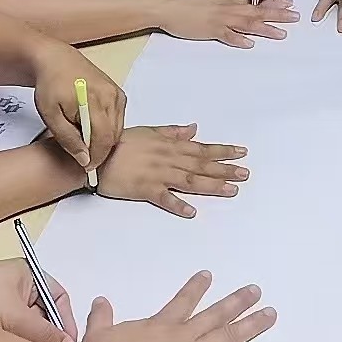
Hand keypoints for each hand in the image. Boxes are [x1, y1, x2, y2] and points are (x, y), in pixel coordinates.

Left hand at [30, 44, 124, 170]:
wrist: (56, 60)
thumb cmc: (50, 86)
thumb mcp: (50, 115)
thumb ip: (68, 139)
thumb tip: (85, 160)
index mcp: (93, 101)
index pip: (104, 139)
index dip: (97, 158)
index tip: (86, 168)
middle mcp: (111, 96)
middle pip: (113, 136)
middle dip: (100, 150)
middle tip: (84, 155)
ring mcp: (117, 94)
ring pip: (118, 129)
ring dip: (104, 140)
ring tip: (85, 140)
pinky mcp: (119, 93)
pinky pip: (119, 119)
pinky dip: (108, 128)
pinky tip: (92, 128)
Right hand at [82, 270, 276, 341]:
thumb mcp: (98, 335)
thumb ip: (103, 318)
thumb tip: (100, 302)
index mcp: (158, 326)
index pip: (182, 302)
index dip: (196, 288)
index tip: (207, 276)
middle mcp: (181, 336)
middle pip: (215, 314)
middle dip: (236, 302)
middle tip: (255, 290)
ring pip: (229, 335)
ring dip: (252, 324)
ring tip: (270, 314)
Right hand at [98, 124, 248, 217]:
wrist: (95, 154)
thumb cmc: (121, 142)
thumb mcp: (149, 132)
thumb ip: (173, 132)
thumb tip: (195, 129)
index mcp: (170, 146)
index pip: (202, 148)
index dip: (223, 151)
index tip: (242, 153)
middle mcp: (169, 160)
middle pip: (202, 165)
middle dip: (225, 169)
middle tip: (246, 174)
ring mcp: (158, 175)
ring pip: (190, 181)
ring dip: (211, 186)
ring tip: (231, 190)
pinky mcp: (145, 190)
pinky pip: (164, 198)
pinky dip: (178, 204)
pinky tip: (192, 211)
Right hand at [155, 0, 297, 47]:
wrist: (169, 6)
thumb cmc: (187, 0)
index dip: (273, 1)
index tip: (288, 2)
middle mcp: (229, 8)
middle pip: (258, 11)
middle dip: (278, 14)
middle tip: (294, 16)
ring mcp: (222, 20)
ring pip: (248, 24)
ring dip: (266, 28)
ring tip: (282, 33)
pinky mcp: (212, 30)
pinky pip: (228, 36)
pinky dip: (239, 39)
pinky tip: (250, 43)